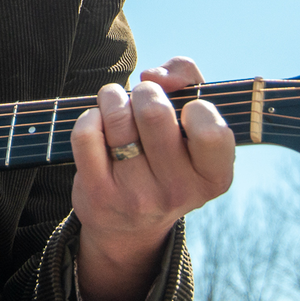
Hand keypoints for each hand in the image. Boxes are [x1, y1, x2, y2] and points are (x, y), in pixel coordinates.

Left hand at [68, 57, 235, 300]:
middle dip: (145, 91)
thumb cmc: (167, 155)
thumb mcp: (191, 124)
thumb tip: (156, 75)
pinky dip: (89, 117)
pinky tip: (98, 123)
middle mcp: (178, 191)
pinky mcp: (99, 194)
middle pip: (155, 113)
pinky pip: (87, 135)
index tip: (185, 111)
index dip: (196, 108)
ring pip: (118, 118)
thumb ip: (188, 80)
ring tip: (117, 105)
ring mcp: (137, 195)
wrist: (129, 226)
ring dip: (114, 98)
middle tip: (142, 99)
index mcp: (212, 176)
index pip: (212, 131)